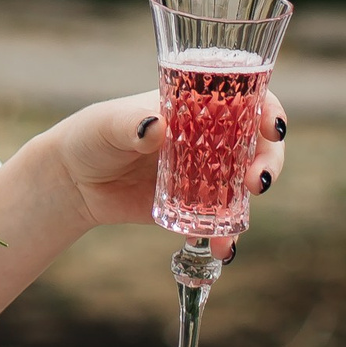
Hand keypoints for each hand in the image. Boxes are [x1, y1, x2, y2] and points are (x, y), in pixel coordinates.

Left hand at [46, 87, 288, 232]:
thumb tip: (156, 127)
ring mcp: (204, 172)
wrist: (74, 181)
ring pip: (243, 185)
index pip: (245, 98)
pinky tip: (221, 248)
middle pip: (256, 144)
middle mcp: (208, 136)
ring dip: (249, 206)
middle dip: (268, 161)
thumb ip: (132, 124)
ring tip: (234, 229)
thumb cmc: (92, 136)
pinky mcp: (193, 205)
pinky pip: (220, 220)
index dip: (267, 109)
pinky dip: (225, 235)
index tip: (271, 128)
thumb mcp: (108, 125)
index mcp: (194, 104)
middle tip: (256, 182)